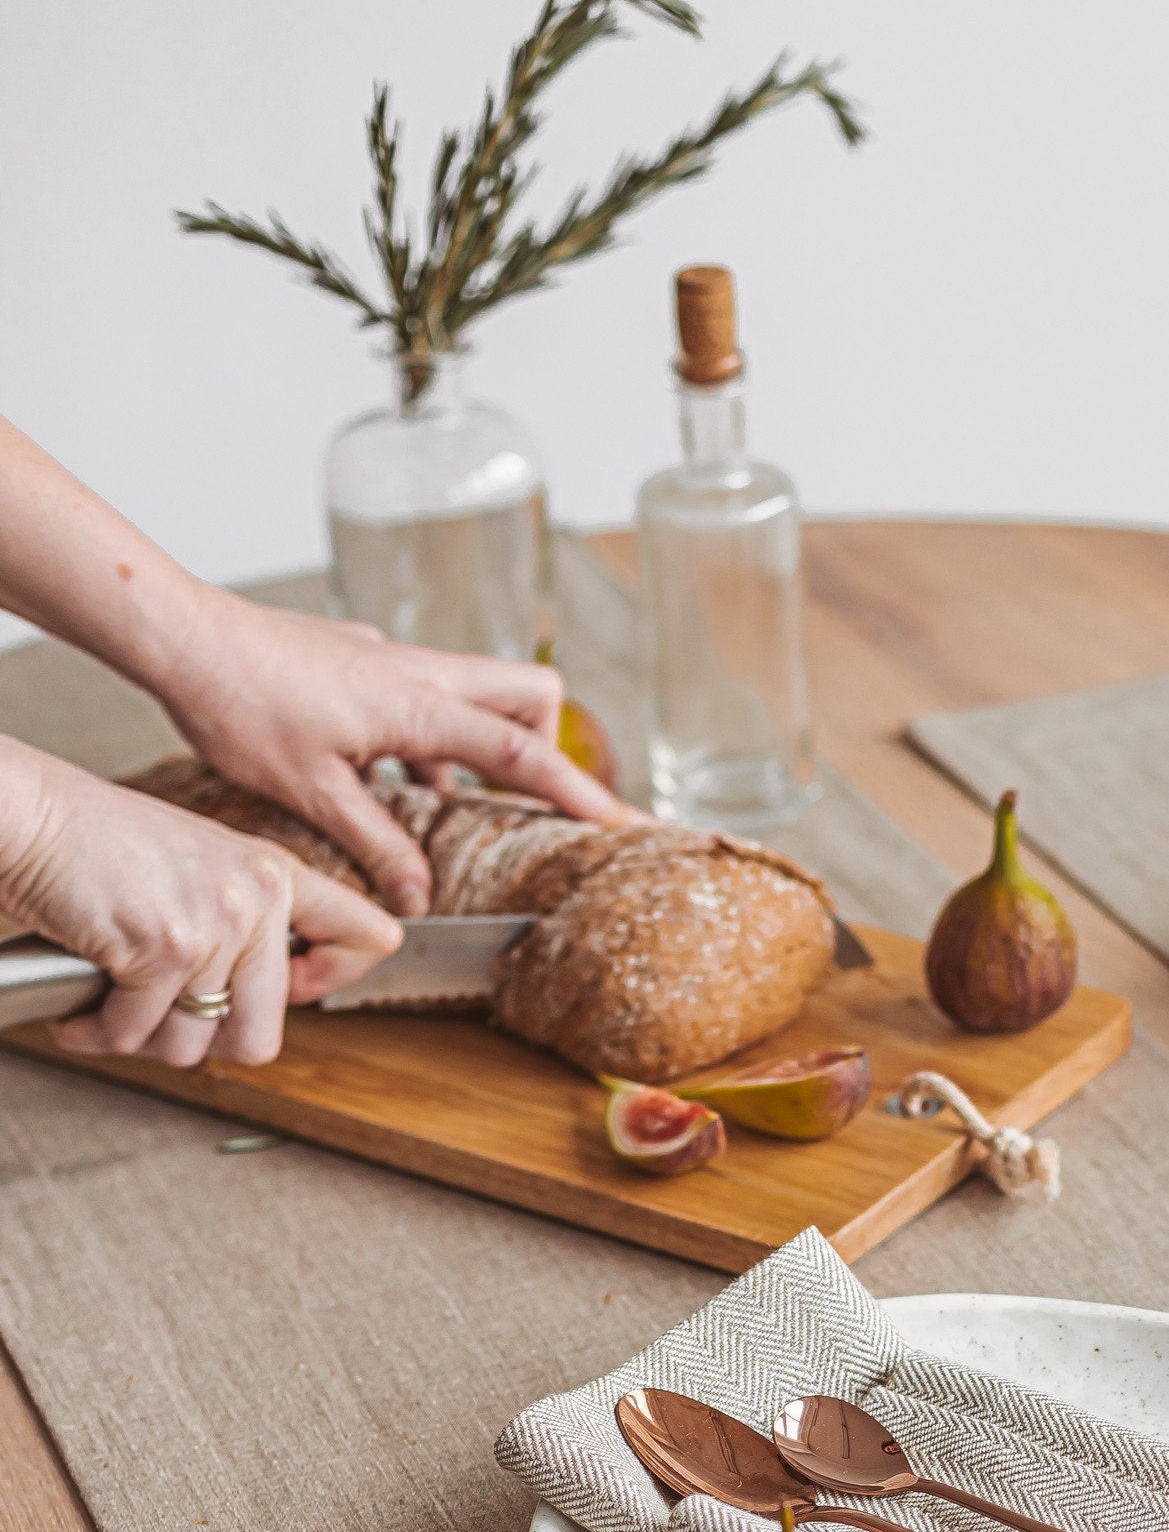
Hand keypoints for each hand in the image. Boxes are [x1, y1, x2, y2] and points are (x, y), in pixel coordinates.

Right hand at [0, 738, 401, 1067]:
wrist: (31, 816)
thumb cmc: (99, 844)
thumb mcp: (204, 865)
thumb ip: (253, 920)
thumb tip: (297, 992)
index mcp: (276, 875)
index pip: (367, 936)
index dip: (335, 978)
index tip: (298, 988)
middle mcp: (257, 899)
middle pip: (261, 1036)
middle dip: (199, 1040)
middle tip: (159, 1018)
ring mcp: (214, 926)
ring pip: (194, 1045)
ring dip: (141, 1041)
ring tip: (114, 1009)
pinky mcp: (163, 949)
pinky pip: (136, 1034)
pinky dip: (97, 1034)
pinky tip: (81, 1012)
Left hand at [152, 592, 635, 913]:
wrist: (185, 637)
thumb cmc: (243, 706)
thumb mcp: (313, 793)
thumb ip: (378, 842)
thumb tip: (421, 894)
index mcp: (421, 708)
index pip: (525, 751)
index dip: (579, 792)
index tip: (621, 823)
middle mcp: (422, 674)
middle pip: (528, 695)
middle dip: (544, 745)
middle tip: (525, 799)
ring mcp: (395, 660)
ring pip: (477, 694)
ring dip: (477, 748)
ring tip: (442, 806)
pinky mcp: (364, 658)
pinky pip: (424, 698)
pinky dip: (426, 740)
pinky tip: (383, 776)